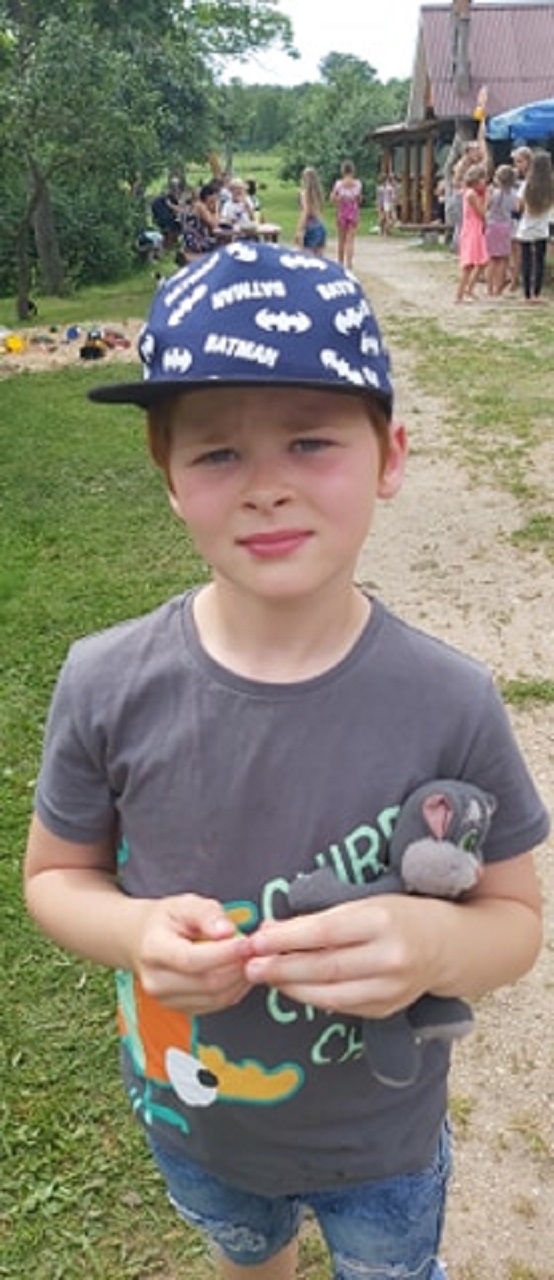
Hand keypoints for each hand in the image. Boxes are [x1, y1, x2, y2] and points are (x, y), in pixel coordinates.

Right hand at [131, 893, 253, 1014]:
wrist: (142, 940)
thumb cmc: (167, 920)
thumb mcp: (184, 904)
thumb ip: (207, 913)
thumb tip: (227, 931)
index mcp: (153, 949)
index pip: (192, 960)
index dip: (224, 954)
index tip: (247, 942)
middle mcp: (156, 980)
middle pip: (207, 982)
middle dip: (237, 966)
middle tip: (255, 948)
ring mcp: (167, 999)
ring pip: (216, 997)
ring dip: (240, 979)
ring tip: (249, 957)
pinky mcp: (181, 1009)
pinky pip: (217, 1004)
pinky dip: (235, 989)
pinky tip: (240, 970)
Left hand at [245, 896, 447, 1020]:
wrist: (448, 945)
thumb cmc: (399, 914)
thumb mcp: (365, 903)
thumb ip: (321, 917)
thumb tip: (271, 929)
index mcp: (382, 921)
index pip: (324, 933)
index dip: (286, 939)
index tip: (256, 940)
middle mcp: (390, 958)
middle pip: (323, 967)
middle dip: (281, 968)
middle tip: (250, 965)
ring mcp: (391, 989)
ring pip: (329, 994)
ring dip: (291, 987)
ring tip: (265, 977)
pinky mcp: (387, 1009)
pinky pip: (341, 1007)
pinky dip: (313, 998)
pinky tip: (292, 988)